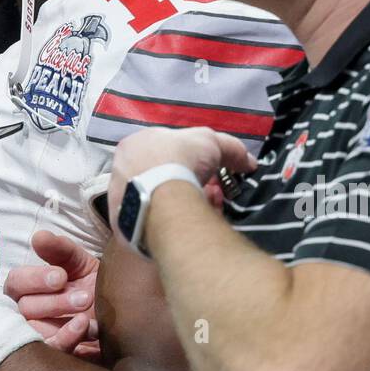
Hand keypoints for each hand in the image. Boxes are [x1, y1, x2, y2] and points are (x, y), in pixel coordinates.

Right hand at [4, 231, 101, 359]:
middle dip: (54, 301)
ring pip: (34, 331)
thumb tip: (39, 237)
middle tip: (83, 297)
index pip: (16, 282)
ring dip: (61, 320)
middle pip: (24, 308)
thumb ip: (60, 249)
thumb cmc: (91, 283)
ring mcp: (40, 333)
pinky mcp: (54, 351)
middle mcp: (28, 312)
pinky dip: (66, 339)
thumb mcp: (79, 262)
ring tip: (86, 314)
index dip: (34, 279)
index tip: (61, 276)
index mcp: (29, 287)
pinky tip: (84, 327)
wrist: (121, 310)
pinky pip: (51, 350)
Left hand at [107, 127, 256, 238]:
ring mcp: (120, 202)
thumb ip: (230, 148)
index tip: (208, 171)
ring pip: (157, 202)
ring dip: (183, 203)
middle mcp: (120, 172)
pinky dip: (173, 223)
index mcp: (132, 146)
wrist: (162, 199)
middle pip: (159, 178)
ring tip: (206, 208)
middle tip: (210, 192)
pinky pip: (154, 224)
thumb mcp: (211, 142)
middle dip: (188, 184)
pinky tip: (191, 224)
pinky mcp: (124, 229)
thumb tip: (249, 162)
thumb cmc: (180, 160)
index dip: (189, 160)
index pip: (162, 152)